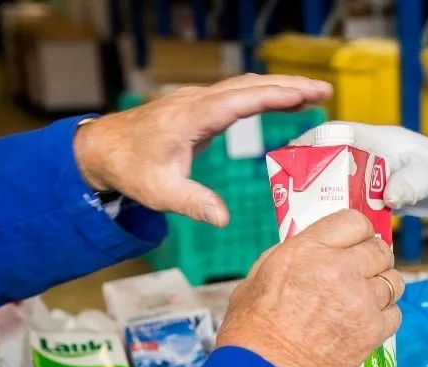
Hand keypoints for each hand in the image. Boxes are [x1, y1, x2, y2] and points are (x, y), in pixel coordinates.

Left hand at [73, 74, 331, 226]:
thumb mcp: (160, 192)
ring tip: (315, 94)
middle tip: (325, 90)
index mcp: (192, 118)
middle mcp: (197, 101)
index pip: (240, 100)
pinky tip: (283, 99)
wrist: (102, 149)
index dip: (274, 96)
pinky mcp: (201, 106)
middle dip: (290, 86)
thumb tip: (224, 219)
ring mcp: (199, 100)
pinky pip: (239, 92)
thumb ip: (194, 204)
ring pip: (246, 85)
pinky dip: (266, 92)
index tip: (305, 95)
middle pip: (250, 85)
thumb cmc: (131, 169)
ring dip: (281, 86)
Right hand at [215, 209, 403, 366]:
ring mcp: (361, 300)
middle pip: (379, 250)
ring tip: (365, 299)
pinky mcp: (373, 330)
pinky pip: (396, 313)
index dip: (356, 232)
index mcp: (308, 251)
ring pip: (394, 281)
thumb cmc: (253, 332)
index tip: (354, 241)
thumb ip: (292, 256)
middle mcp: (340, 270)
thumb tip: (313, 250)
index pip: (353, 221)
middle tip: (362, 271)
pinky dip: (384, 317)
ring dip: (382, 288)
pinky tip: (365, 323)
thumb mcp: (259, 277)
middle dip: (372, 259)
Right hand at [292, 122, 427, 219]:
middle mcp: (368, 156)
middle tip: (289, 198)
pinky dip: (339, 214)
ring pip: (337, 184)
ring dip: (322, 198)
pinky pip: (349, 202)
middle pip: (329, 161)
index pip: (335, 134)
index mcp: (377, 141)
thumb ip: (411, 183)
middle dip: (309, 177)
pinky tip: (329, 232)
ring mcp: (370, 176)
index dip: (310, 143)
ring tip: (302, 218)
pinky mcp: (373, 195)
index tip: (290, 157)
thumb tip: (388, 196)